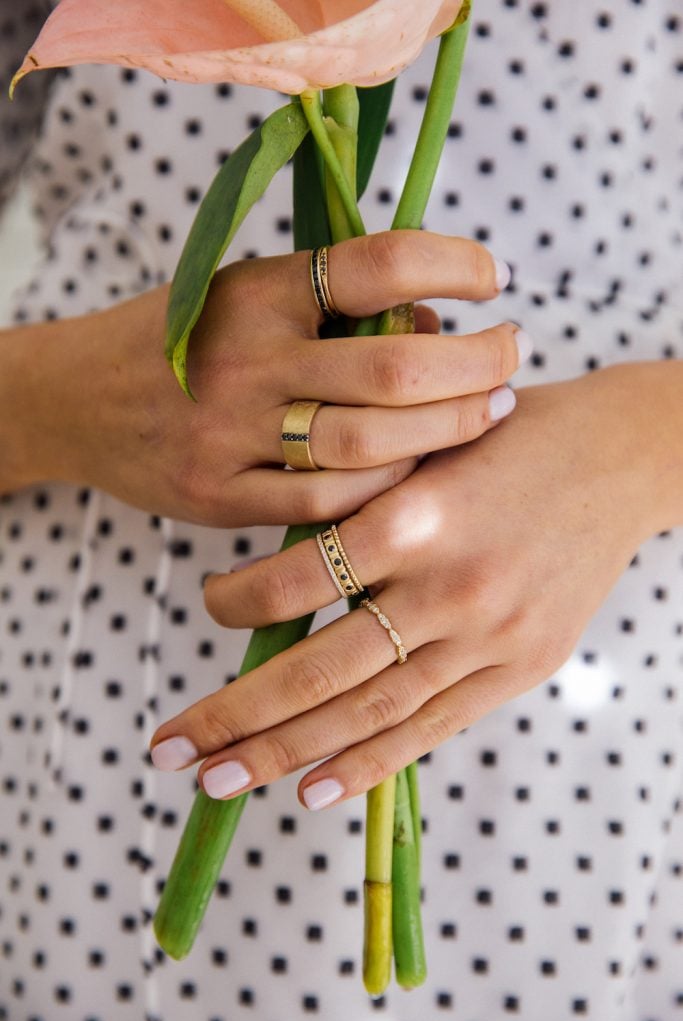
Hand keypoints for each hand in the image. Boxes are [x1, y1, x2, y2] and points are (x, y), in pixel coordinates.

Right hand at [1, 230, 521, 524]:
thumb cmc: (183, 341)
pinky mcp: (220, 496)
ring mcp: (230, 433)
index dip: (453, 264)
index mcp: (258, 289)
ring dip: (448, 429)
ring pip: (370, 443)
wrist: (77, 400)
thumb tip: (434, 325)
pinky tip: (419, 471)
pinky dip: (387, 489)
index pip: (376, 263)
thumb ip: (332, 305)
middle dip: (476, 364)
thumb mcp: (247, 294)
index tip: (494, 277)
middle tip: (511, 356)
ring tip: (488, 410)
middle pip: (394, 366)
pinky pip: (327, 503)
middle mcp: (247, 357)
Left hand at [149, 362, 682, 801]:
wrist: (615, 459)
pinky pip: (430, 728)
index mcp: (415, 515)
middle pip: (321, 671)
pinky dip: (368, 763)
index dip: (236, 602)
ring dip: (286, 754)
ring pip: (368, 712)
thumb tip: (272, 568)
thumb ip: (355, 501)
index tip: (208, 604)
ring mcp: (488, 638)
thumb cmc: (505, 436)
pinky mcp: (518, 669)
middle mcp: (449, 586)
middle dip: (236, 716)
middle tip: (169, 749)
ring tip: (220, 780)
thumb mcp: (421, 443)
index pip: (296, 581)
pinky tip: (312, 789)